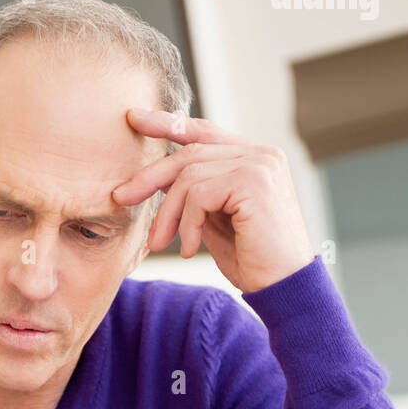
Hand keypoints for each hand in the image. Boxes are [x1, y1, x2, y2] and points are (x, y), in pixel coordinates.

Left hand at [113, 111, 314, 293]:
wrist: (286, 289)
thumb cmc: (254, 261)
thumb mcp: (217, 222)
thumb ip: (198, 196)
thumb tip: (159, 181)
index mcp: (254, 158)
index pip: (204, 132)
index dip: (167, 123)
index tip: (134, 119)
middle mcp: (261, 154)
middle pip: (189, 153)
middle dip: (150, 177)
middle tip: (121, 197)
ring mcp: (260, 164)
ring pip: (189, 176)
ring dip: (167, 214)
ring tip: (160, 243)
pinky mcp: (254, 181)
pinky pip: (199, 194)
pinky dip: (185, 225)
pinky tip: (188, 249)